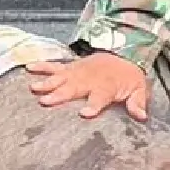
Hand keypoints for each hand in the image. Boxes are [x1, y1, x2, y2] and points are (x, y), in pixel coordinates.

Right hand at [26, 50, 151, 120]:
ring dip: (47, 83)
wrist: (123, 53)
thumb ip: (137, 103)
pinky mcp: (70, 67)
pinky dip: (42, 66)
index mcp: (106, 87)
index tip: (85, 113)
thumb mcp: (138, 89)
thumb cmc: (128, 76)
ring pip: (61, 78)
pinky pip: (54, 66)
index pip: (99, 97)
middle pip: (74, 88)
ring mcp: (78, 72)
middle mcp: (89, 79)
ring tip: (33, 88)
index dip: (93, 105)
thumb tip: (141, 116)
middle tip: (45, 102)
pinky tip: (29, 68)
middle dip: (60, 95)